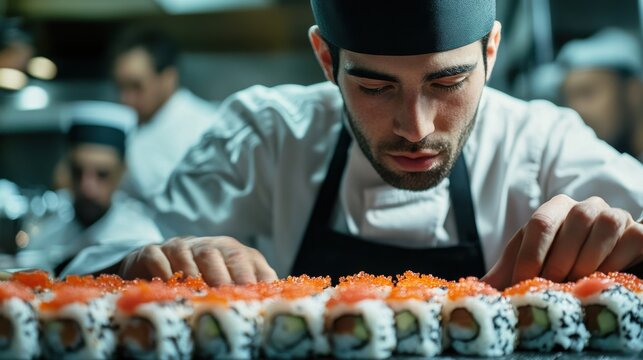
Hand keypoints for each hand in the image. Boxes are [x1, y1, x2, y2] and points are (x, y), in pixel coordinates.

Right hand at [119, 236, 277, 285]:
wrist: (160, 263)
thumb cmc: (204, 277)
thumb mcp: (230, 278)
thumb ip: (253, 282)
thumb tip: (275, 297)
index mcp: (228, 250)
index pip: (242, 257)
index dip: (248, 272)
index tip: (253, 291)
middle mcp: (204, 245)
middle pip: (214, 253)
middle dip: (221, 274)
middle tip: (225, 292)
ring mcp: (177, 247)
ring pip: (185, 253)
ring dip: (191, 272)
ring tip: (196, 291)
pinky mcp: (152, 252)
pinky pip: (156, 256)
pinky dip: (163, 269)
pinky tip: (169, 282)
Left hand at [483, 195, 642, 288]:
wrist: (605, 269)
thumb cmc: (561, 265)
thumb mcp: (532, 265)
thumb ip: (506, 274)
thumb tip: (476, 287)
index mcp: (556, 208)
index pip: (540, 223)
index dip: (531, 255)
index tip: (524, 282)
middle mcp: (587, 207)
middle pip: (573, 223)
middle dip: (559, 261)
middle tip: (552, 286)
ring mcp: (616, 217)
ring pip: (605, 227)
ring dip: (589, 260)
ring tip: (577, 283)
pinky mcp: (640, 234)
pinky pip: (634, 239)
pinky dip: (619, 259)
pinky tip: (606, 277)